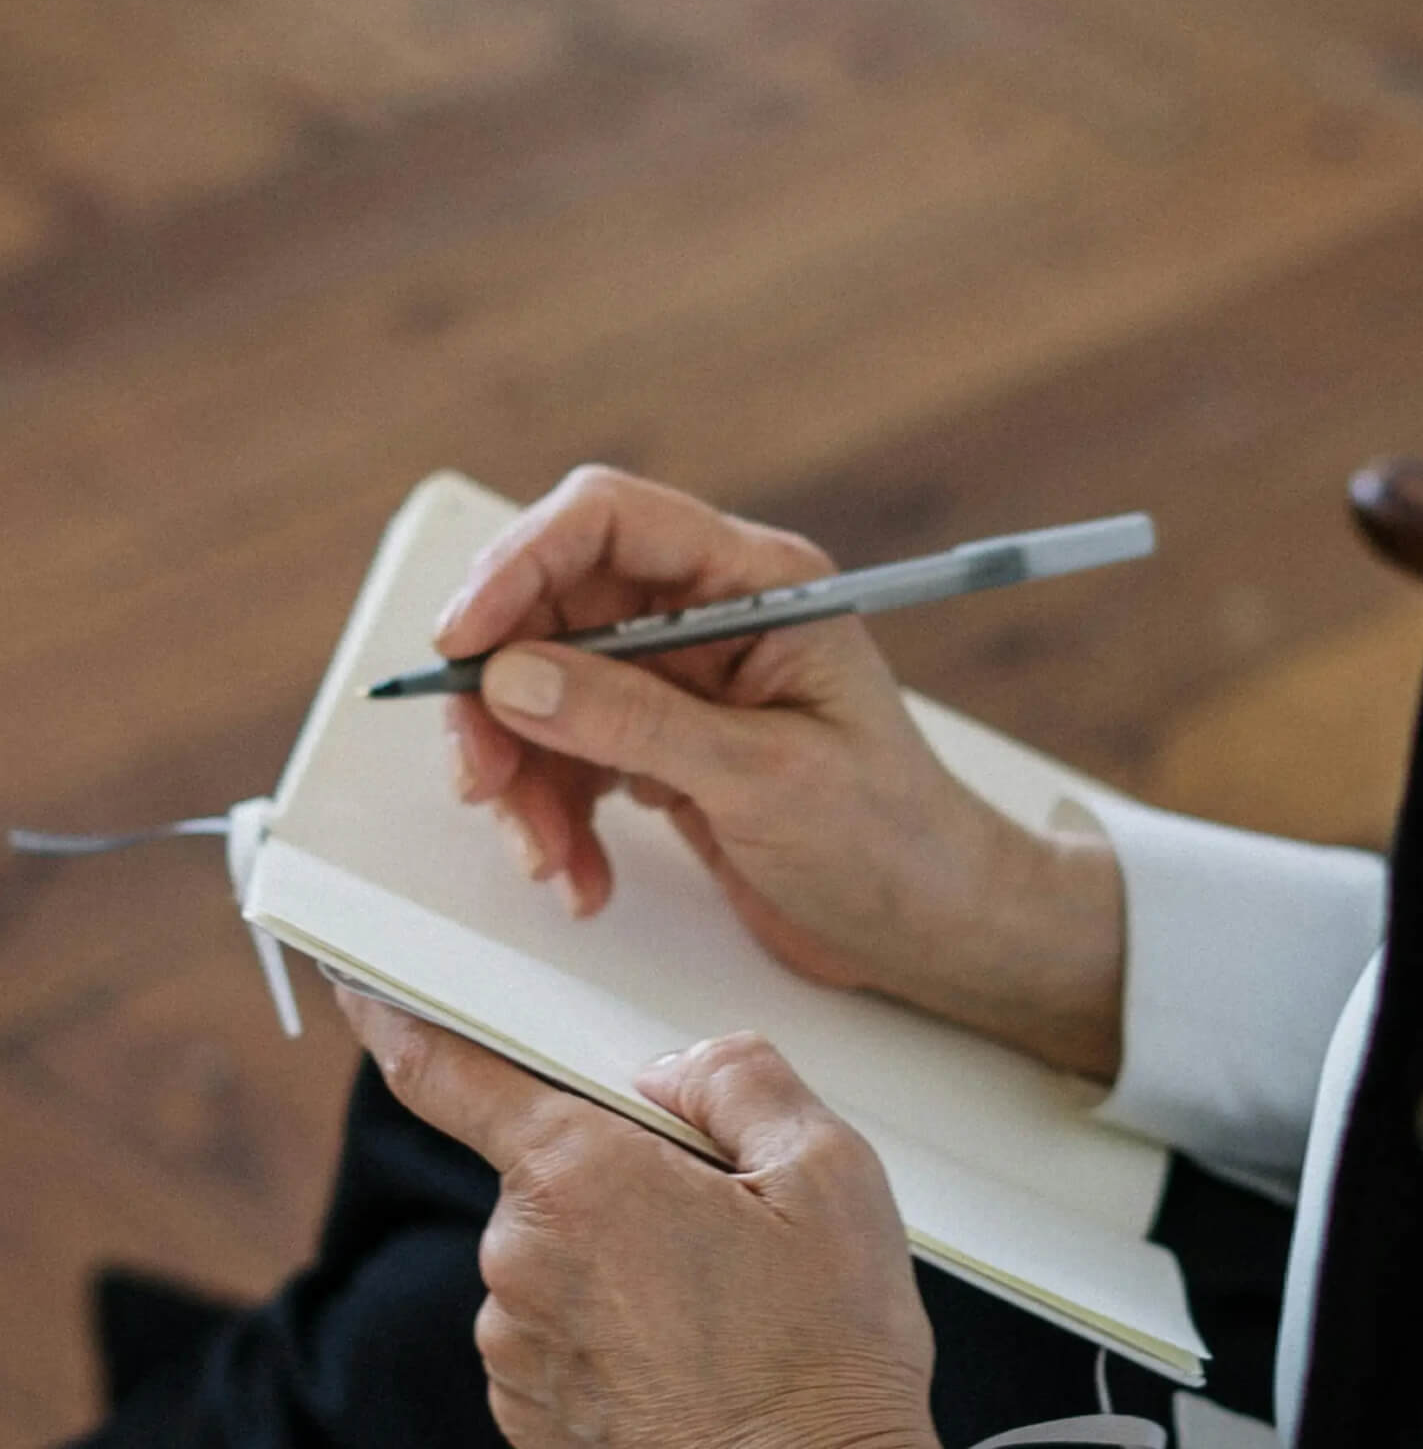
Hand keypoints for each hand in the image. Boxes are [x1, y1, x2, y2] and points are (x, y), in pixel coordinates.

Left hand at [335, 990, 953, 1448]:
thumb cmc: (829, 1354)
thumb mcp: (830, 1169)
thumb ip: (739, 1079)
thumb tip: (676, 1072)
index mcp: (577, 1177)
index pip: (446, 1073)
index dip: (395, 1021)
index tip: (361, 994)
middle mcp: (518, 1259)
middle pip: (546, 1170)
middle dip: (620, 1174)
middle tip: (728, 1222)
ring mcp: (514, 1347)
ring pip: (557, 1255)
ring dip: (620, 1259)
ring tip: (727, 1312)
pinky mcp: (528, 1414)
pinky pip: (555, 1333)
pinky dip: (612, 1331)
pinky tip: (693, 1363)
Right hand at [434, 465, 1122, 1081]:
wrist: (936, 927)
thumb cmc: (892, 841)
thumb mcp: (761, 778)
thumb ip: (633, 721)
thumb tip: (514, 676)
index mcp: (756, 584)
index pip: (607, 521)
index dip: (517, 565)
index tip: (461, 642)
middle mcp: (711, 616)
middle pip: (553, 608)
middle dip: (503, 697)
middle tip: (485, 781)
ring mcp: (683, 682)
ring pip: (545, 691)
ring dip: (526, 778)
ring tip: (552, 858)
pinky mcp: (664, 746)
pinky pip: (568, 755)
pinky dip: (556, 816)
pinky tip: (581, 875)